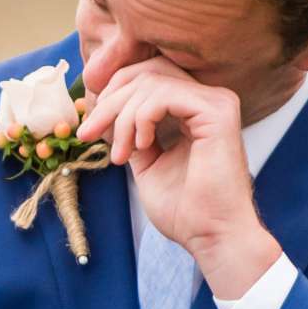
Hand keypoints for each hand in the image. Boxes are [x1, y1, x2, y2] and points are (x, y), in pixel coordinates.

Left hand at [76, 59, 280, 298]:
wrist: (210, 236)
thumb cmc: (184, 210)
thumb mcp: (146, 163)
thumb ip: (133, 133)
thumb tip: (106, 111)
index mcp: (195, 109)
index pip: (148, 77)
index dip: (112, 95)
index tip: (89, 128)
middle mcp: (209, 99)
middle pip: (146, 72)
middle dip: (108, 100)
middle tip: (89, 133)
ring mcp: (217, 102)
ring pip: (151, 81)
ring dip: (122, 117)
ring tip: (121, 154)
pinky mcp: (218, 111)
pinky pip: (163, 94)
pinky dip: (141, 118)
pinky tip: (141, 146)